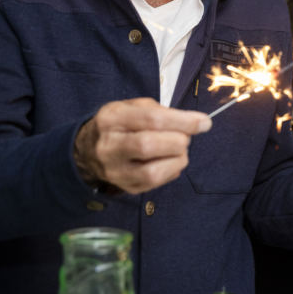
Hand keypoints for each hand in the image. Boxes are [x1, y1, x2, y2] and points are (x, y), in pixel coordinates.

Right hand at [74, 98, 211, 193]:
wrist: (88, 149)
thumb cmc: (121, 124)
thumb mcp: (134, 107)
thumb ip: (163, 112)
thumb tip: (196, 123)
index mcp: (112, 119)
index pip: (151, 119)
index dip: (182, 121)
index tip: (204, 122)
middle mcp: (109, 146)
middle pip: (149, 146)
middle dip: (178, 140)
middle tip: (185, 136)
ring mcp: (115, 170)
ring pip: (153, 171)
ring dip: (177, 159)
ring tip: (178, 149)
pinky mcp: (125, 187)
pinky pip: (156, 183)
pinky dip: (172, 170)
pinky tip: (169, 160)